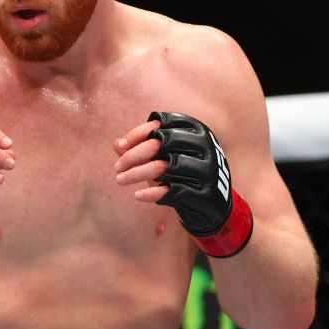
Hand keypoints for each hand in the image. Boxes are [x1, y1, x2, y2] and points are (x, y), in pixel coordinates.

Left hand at [114, 111, 252, 257]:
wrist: (212, 205)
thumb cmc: (183, 174)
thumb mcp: (164, 158)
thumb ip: (142, 149)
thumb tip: (115, 144)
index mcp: (198, 130)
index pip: (164, 123)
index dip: (140, 132)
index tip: (122, 146)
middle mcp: (206, 146)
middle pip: (162, 143)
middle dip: (134, 155)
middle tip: (116, 167)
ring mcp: (208, 169)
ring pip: (165, 167)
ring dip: (137, 174)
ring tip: (120, 180)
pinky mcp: (205, 192)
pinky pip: (173, 191)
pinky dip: (152, 193)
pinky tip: (138, 195)